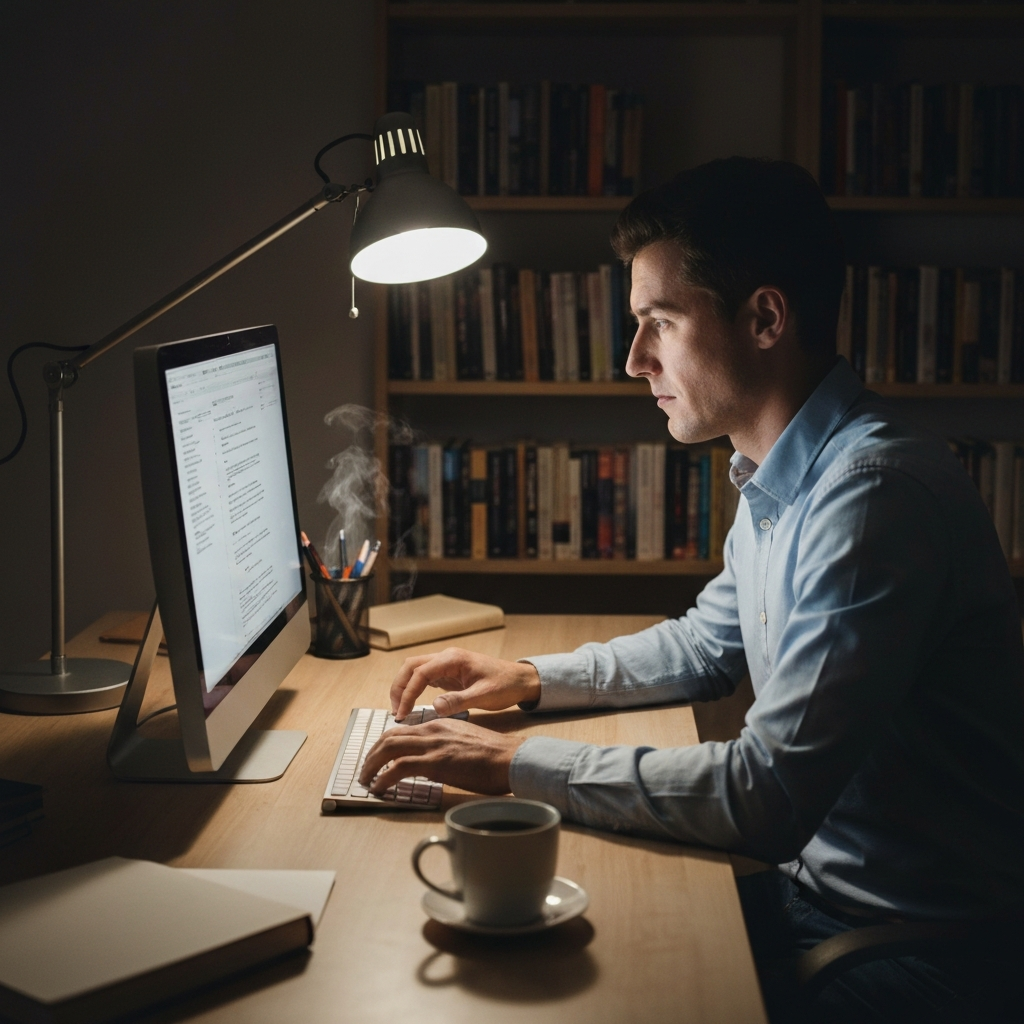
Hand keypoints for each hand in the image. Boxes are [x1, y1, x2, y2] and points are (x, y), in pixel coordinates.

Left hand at [358, 717, 525, 794]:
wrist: (511, 758)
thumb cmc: (494, 755)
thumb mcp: (464, 741)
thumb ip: (444, 745)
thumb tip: (431, 760)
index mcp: (440, 724)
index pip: (402, 730)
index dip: (384, 745)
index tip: (377, 758)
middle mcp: (433, 730)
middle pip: (389, 736)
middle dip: (371, 754)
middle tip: (365, 770)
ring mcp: (434, 745)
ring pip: (389, 748)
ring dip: (371, 765)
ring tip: (366, 779)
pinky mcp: (436, 763)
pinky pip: (399, 768)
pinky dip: (384, 778)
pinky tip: (379, 788)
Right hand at [390, 647, 540, 720]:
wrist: (520, 680)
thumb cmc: (505, 685)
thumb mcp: (483, 696)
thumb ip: (459, 701)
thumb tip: (435, 707)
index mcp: (453, 659)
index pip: (420, 673)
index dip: (407, 693)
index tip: (402, 713)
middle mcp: (446, 658)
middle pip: (411, 666)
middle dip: (399, 687)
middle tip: (397, 711)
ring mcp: (446, 664)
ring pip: (415, 670)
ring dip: (404, 687)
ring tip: (401, 709)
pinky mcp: (448, 674)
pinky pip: (425, 678)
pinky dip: (414, 689)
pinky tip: (413, 704)